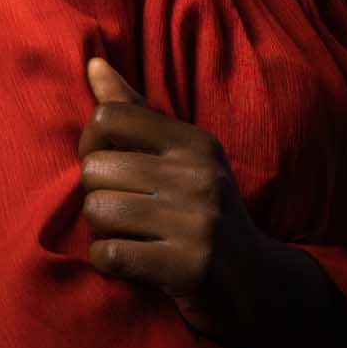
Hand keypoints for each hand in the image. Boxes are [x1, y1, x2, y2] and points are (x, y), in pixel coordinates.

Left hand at [77, 56, 264, 344]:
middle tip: (120, 210)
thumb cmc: (203, 211)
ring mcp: (196, 222)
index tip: (104, 164)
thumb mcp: (181, 157)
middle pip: (95, 168)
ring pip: (97, 210)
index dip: (90, 142)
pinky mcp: (189, 267)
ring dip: (101, 229)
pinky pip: (109, 254)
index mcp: (193, 142)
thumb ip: (134, 111)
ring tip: (127, 235)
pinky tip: (129, 261)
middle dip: (96, 193)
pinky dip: (107, 260)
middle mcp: (197, 176)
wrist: (256, 284)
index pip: (110, 116)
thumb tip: (93, 62)